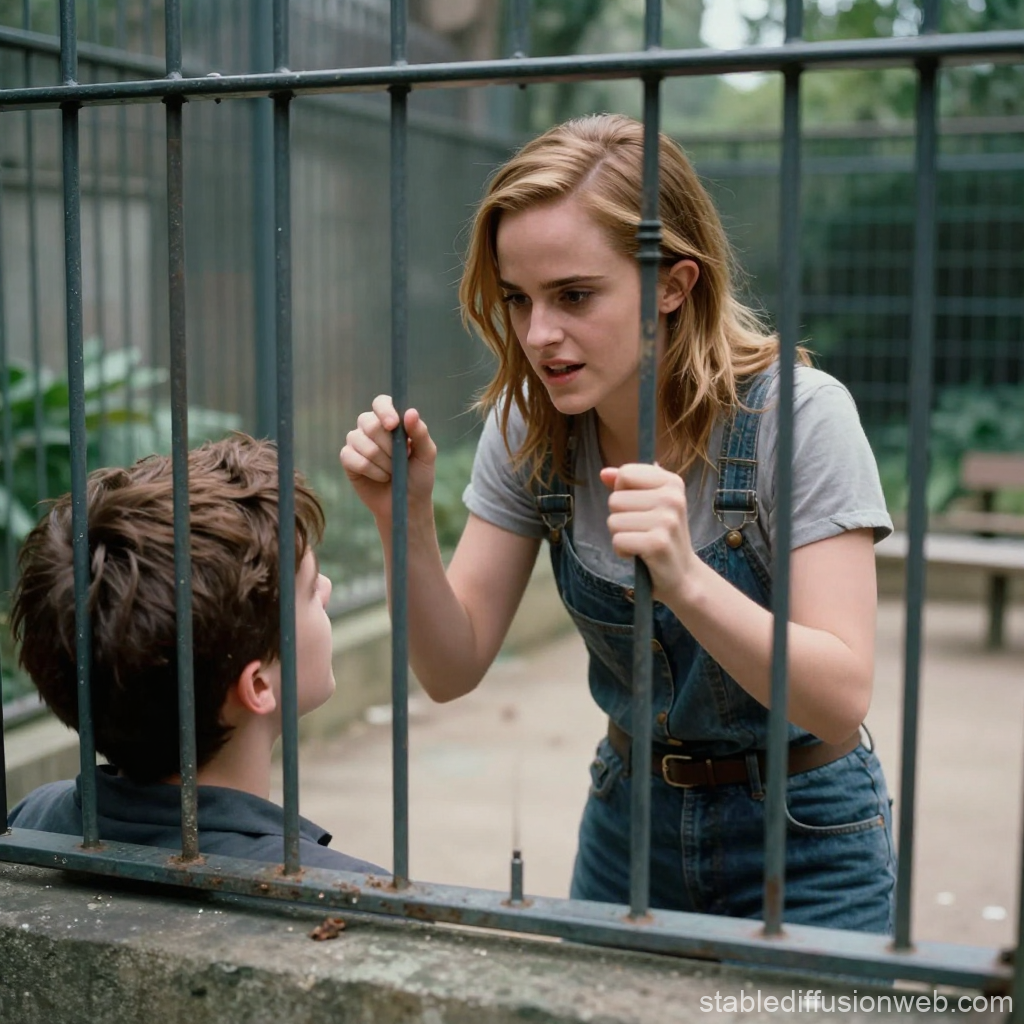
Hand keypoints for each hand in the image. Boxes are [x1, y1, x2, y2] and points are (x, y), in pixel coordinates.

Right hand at [340, 395, 437, 523]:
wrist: (407, 504)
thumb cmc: (419, 477)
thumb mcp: (426, 455)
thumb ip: (420, 433)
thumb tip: (410, 412)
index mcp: (391, 421)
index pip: (381, 403)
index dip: (385, 411)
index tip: (393, 425)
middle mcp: (371, 427)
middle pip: (369, 423)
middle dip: (388, 445)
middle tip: (400, 460)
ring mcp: (357, 442)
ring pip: (360, 441)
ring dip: (381, 461)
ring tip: (392, 472)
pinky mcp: (348, 459)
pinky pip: (352, 457)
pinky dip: (370, 470)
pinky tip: (380, 477)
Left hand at [601, 463, 699, 605]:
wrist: (683, 574)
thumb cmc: (662, 535)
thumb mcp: (649, 503)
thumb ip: (626, 484)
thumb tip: (604, 473)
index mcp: (672, 482)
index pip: (625, 473)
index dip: (622, 493)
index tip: (639, 507)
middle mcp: (673, 498)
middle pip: (615, 499)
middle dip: (620, 518)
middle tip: (642, 530)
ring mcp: (667, 520)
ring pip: (613, 521)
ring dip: (620, 535)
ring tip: (641, 542)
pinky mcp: (657, 543)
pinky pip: (618, 540)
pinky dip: (622, 551)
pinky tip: (639, 554)